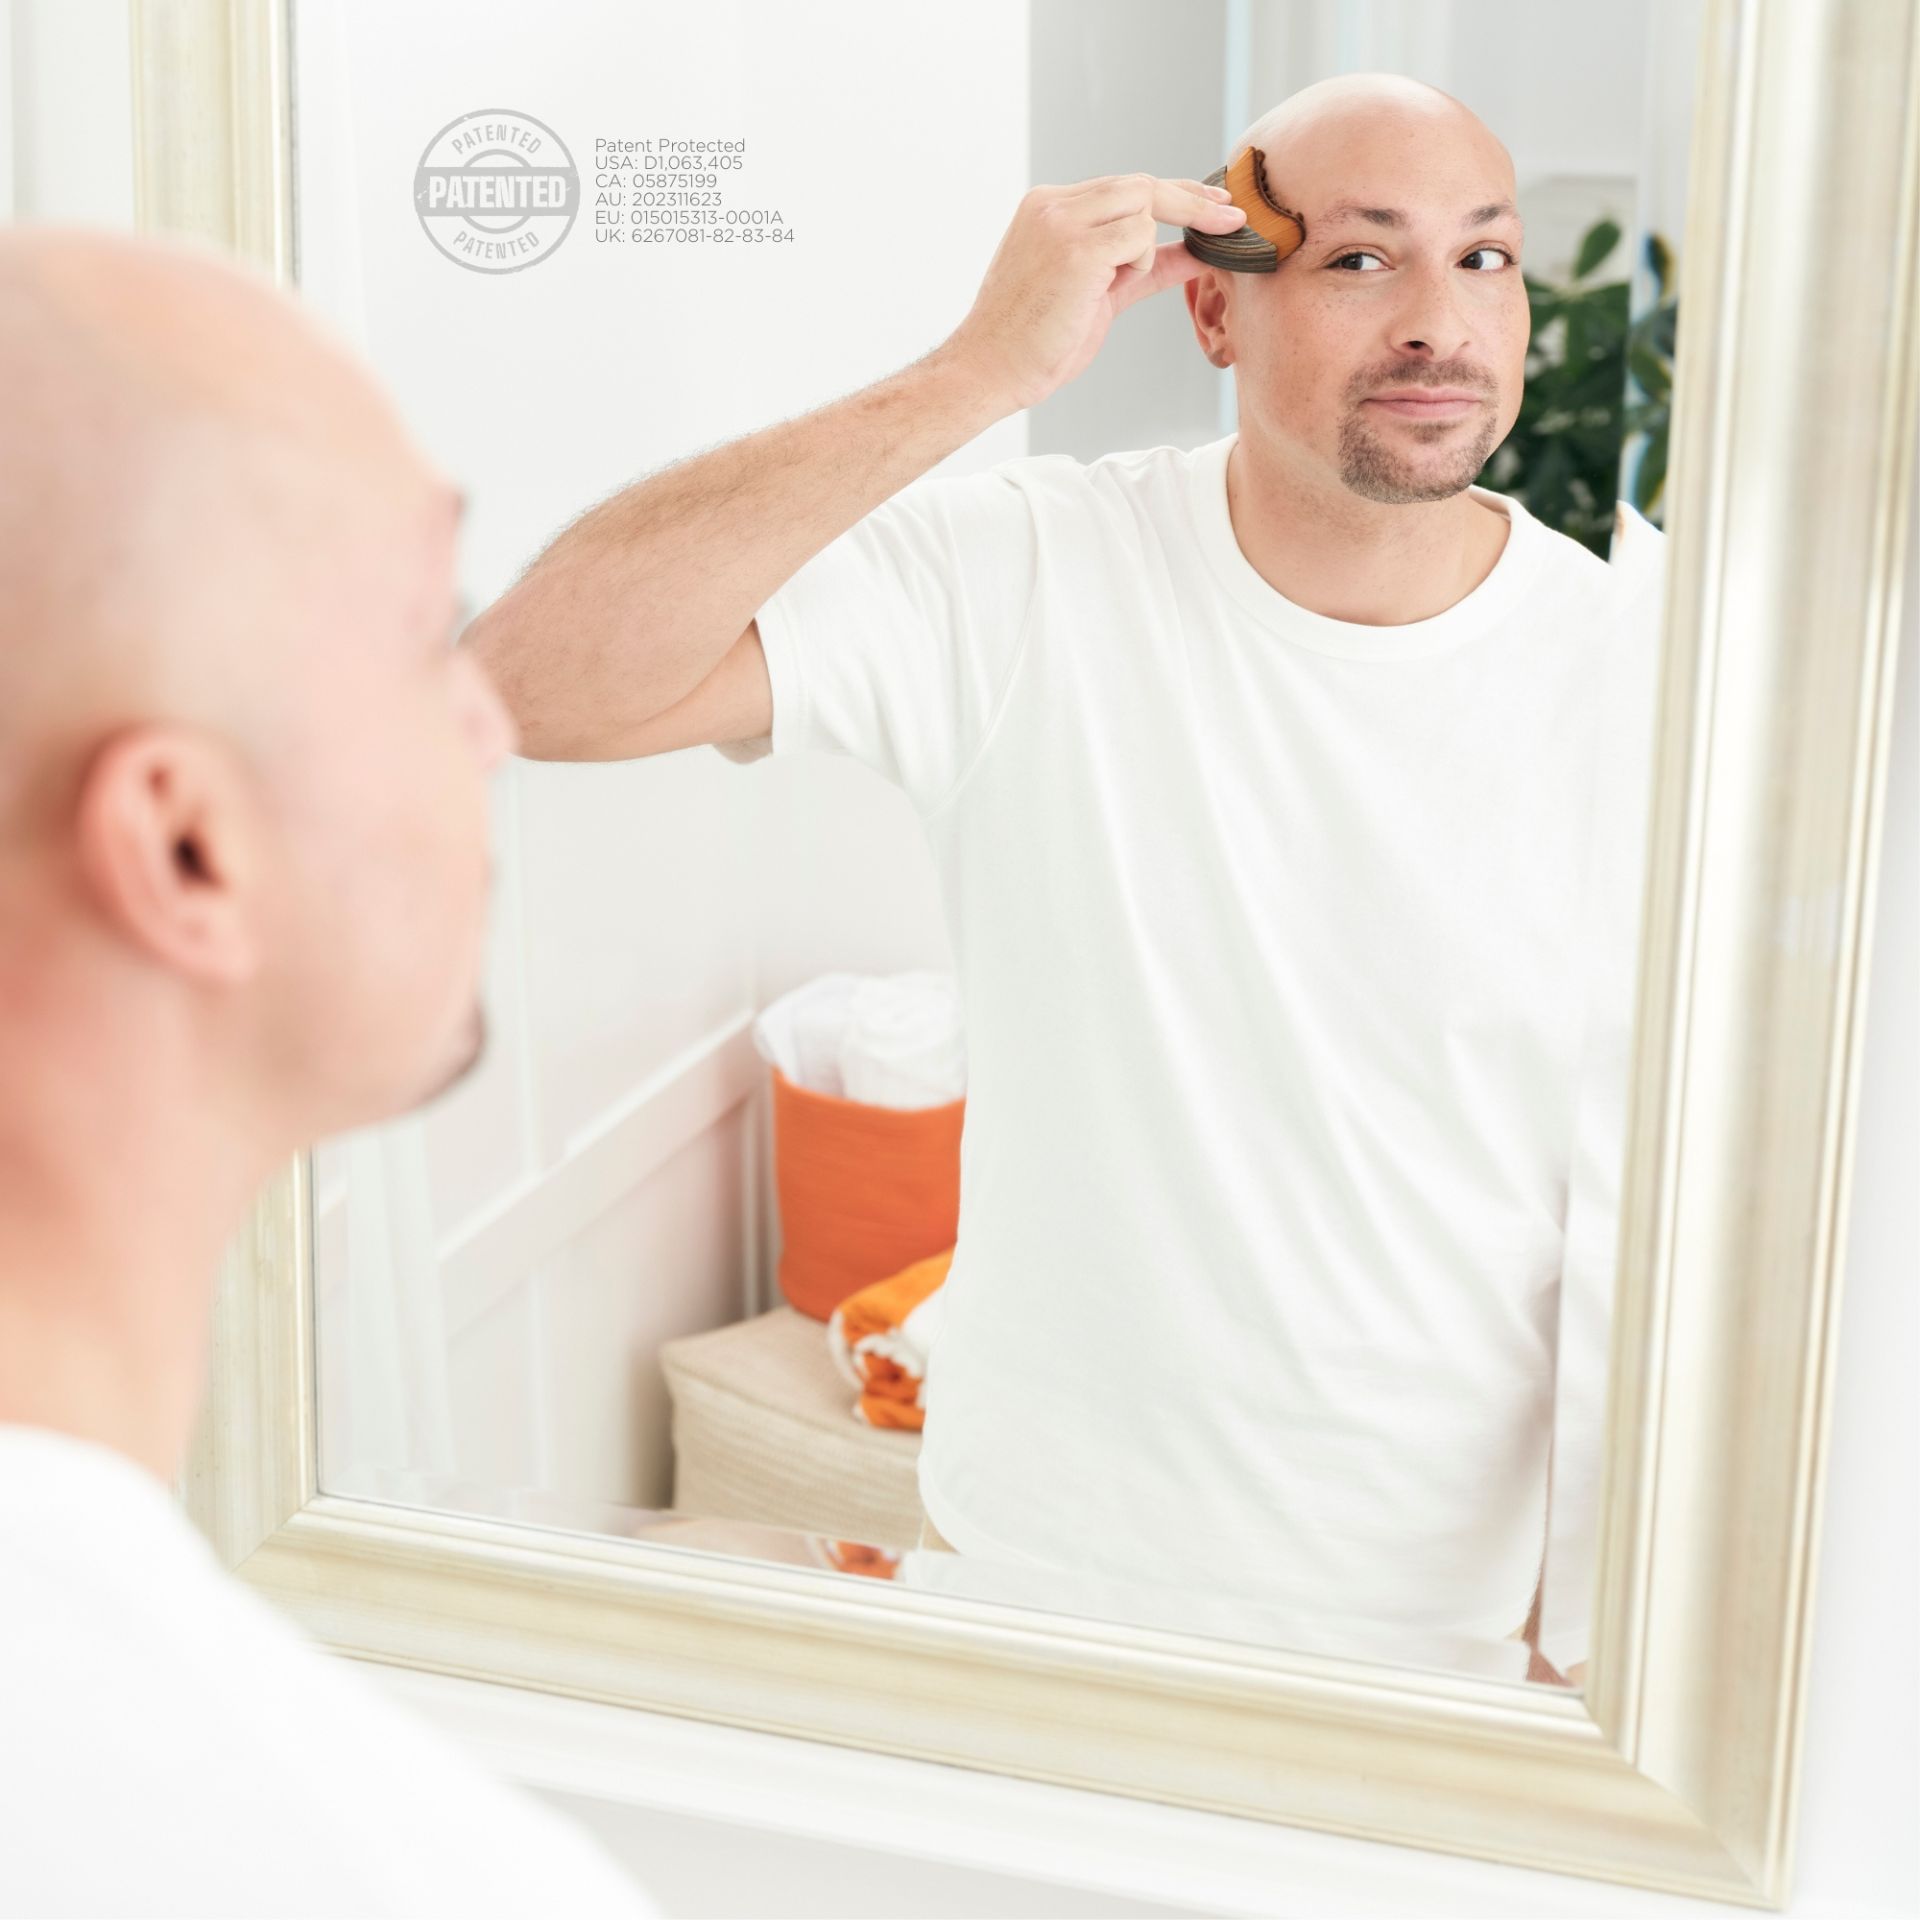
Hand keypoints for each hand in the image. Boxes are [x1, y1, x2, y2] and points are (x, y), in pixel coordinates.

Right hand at [942, 174, 1246, 412]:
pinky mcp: (1075, 248)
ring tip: (1106, 288)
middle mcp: (1052, 204)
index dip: (1175, 195)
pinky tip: (1104, 288)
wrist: (990, 370)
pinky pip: (1139, 234)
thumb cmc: (1036, 342)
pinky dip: (1140, 259)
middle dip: (1193, 201)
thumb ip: (1141, 266)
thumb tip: (1193, 251)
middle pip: (1141, 184)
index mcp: (1049, 208)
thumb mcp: (1097, 293)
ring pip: (1142, 205)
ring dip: (1146, 250)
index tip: (1214, 206)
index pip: (1124, 188)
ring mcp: (1061, 221)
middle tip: (1234, 219)